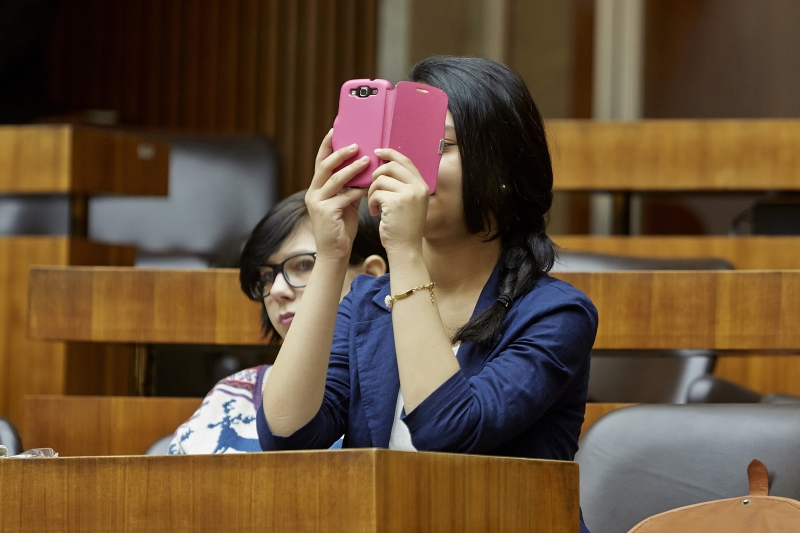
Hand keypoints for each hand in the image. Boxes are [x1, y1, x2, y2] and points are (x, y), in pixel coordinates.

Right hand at [305, 129, 367, 260]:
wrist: (335, 253)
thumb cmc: (341, 228)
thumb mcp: (345, 203)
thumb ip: (350, 187)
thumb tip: (364, 168)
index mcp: (316, 188)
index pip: (320, 162)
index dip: (327, 145)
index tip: (335, 129)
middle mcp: (313, 193)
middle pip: (324, 165)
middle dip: (340, 153)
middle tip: (356, 144)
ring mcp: (317, 202)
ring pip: (335, 179)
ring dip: (352, 168)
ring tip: (366, 160)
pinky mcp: (325, 212)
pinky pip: (344, 197)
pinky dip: (357, 191)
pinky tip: (368, 187)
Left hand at [367, 148, 428, 256]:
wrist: (405, 249)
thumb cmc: (403, 228)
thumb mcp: (408, 203)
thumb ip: (402, 185)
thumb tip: (384, 165)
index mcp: (422, 185)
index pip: (405, 160)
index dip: (390, 153)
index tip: (376, 152)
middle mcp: (418, 187)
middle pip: (391, 166)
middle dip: (376, 175)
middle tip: (372, 188)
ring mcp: (408, 194)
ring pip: (380, 179)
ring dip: (372, 191)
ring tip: (374, 205)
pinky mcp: (396, 202)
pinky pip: (375, 192)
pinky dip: (371, 202)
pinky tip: (375, 213)